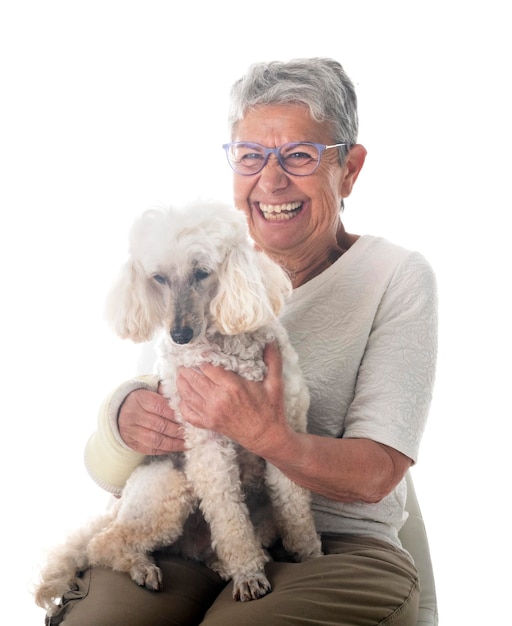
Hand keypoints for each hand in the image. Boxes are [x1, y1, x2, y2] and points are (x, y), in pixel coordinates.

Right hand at [118, 388, 185, 454]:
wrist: (121, 411)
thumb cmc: (144, 401)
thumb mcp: (152, 392)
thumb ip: (167, 394)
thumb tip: (183, 398)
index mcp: (141, 399)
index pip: (160, 407)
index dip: (175, 415)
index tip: (187, 419)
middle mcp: (135, 415)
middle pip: (159, 425)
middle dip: (177, 431)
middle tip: (189, 433)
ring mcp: (132, 430)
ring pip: (155, 440)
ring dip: (173, 443)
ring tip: (186, 443)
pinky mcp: (132, 443)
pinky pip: (150, 449)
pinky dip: (164, 450)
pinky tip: (175, 448)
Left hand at [176, 342, 291, 456]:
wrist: (266, 437)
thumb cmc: (270, 410)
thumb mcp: (275, 383)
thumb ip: (273, 360)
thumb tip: (271, 341)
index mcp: (232, 387)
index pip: (208, 367)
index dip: (202, 358)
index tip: (202, 352)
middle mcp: (218, 399)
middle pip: (193, 379)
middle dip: (187, 368)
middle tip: (185, 360)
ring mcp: (211, 413)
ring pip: (187, 394)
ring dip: (181, 382)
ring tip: (181, 373)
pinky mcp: (208, 424)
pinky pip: (187, 413)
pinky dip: (182, 403)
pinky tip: (183, 396)